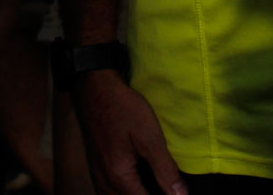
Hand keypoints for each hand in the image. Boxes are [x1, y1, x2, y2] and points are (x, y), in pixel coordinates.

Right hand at [74, 71, 186, 194]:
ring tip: (155, 183)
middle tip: (167, 184)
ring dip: (137, 193)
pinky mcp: (97, 169)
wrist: (95, 88)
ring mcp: (98, 177)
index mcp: (119, 178)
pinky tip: (137, 180)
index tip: (177, 193)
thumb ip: (164, 169)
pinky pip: (110, 192)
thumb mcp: (149, 136)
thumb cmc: (122, 108)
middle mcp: (104, 183)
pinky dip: (127, 190)